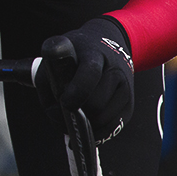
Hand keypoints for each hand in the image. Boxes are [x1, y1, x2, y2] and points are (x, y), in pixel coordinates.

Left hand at [35, 16, 133, 143]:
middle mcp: (115, 70)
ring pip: (103, 120)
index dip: (76, 92)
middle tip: (64, 110)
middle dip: (77, 113)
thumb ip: (47, 81)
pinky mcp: (129, 105)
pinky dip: (95, 131)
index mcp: (94, 54)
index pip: (90, 74)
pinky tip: (85, 123)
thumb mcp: (57, 57)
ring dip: (85, 124)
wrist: (107, 44)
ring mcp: (126, 88)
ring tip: (73, 114)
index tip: (64, 102)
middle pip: (96, 104)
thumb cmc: (75, 56)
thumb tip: (56, 114)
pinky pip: (112, 128)